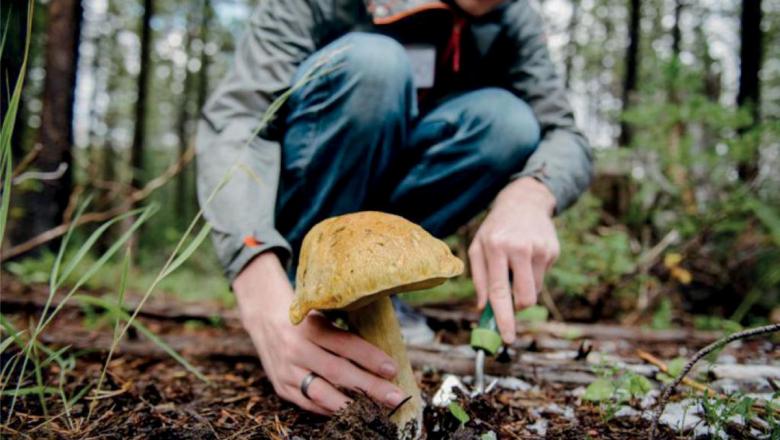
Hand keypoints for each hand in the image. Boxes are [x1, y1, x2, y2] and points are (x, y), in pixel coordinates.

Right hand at [233, 252, 405, 414]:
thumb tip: (381, 354)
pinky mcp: (281, 387)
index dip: (370, 357)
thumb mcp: (322, 313)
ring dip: (353, 405)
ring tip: (376, 411)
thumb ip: (345, 331)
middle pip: (338, 372)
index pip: (345, 344)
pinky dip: (331, 409)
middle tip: (396, 396)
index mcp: (310, 326)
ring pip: (322, 393)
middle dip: (370, 387)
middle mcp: (297, 349)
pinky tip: (352, 412)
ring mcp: (287, 370)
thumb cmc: (304, 316)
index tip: (393, 368)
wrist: (263, 319)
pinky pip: (309, 403)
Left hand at [468, 177, 558, 342]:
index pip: (500, 291)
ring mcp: (539, 249)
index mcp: (496, 248)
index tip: (507, 338)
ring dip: (524, 288)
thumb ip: (479, 279)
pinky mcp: (553, 250)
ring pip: (535, 291)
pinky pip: (542, 278)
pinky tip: (527, 257)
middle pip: (525, 298)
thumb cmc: (495, 229)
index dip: (504, 318)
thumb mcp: (478, 247)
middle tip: (510, 300)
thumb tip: (483, 309)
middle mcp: (519, 248)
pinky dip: (533, 275)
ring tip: (516, 267)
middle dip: (518, 307)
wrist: (523, 202)